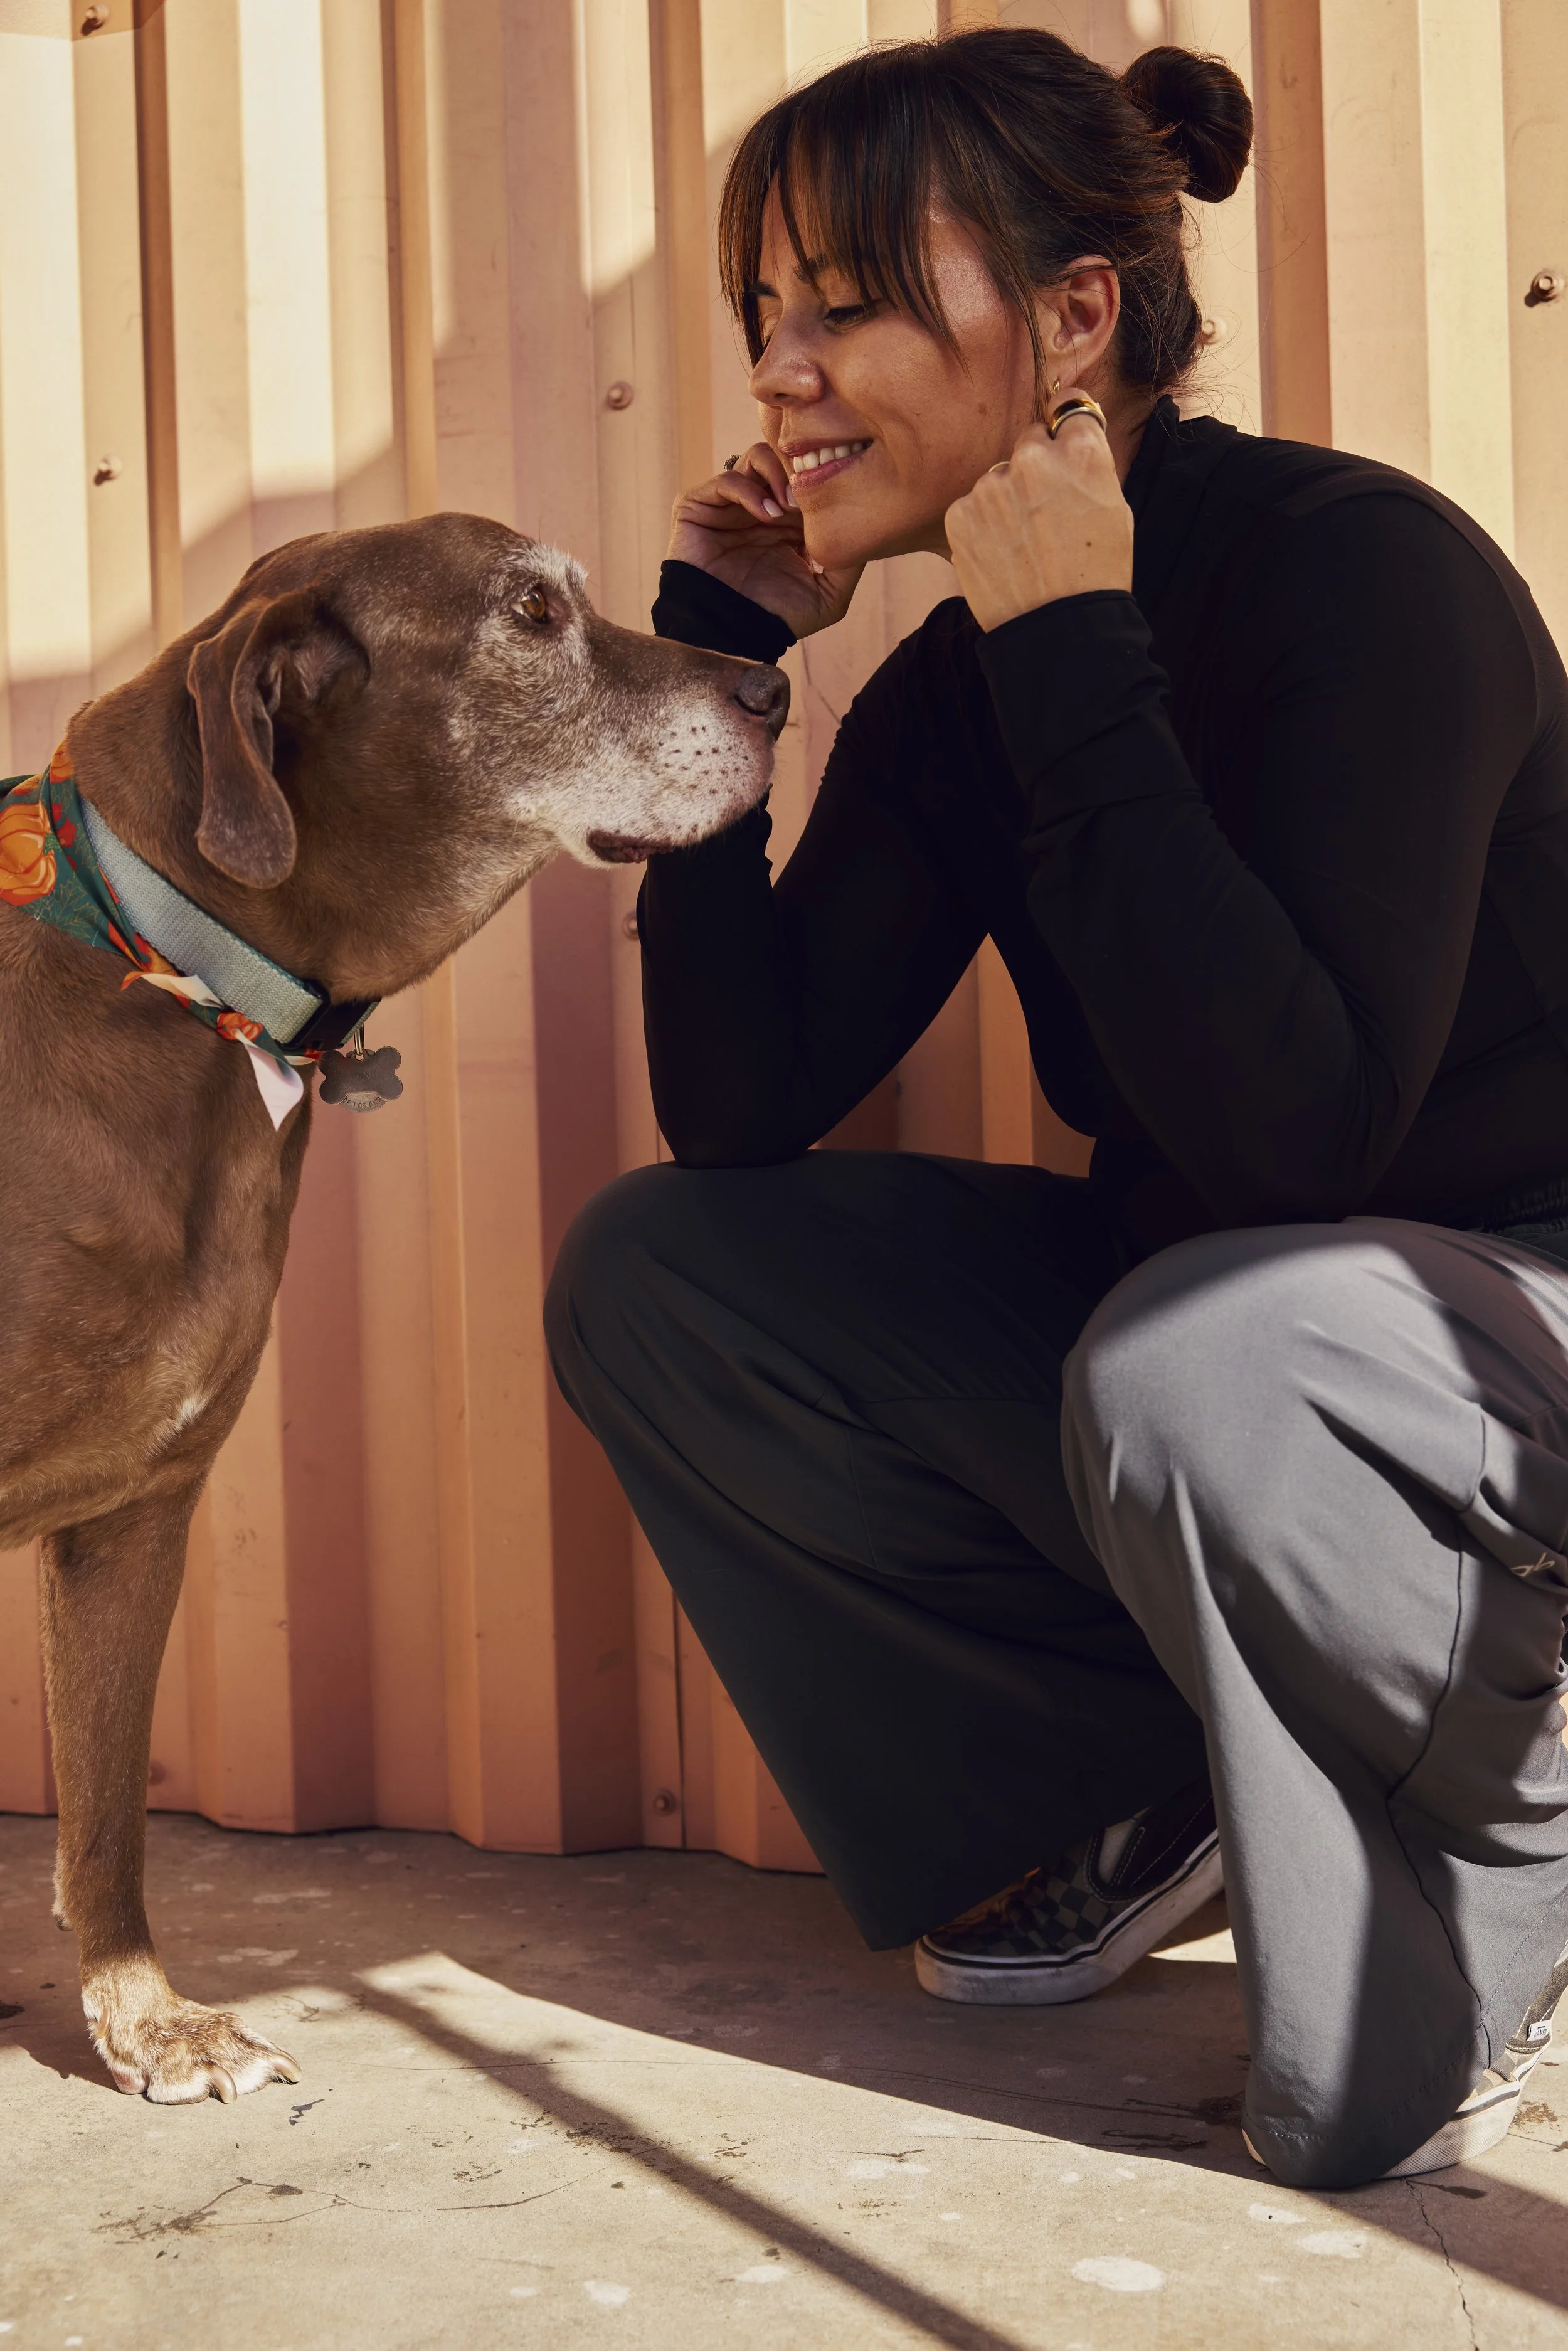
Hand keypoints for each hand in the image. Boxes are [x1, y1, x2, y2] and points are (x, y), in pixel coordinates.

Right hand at [668, 442, 863, 638]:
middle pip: (785, 459)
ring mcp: (730, 505)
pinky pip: (727, 478)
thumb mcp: (828, 596)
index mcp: (788, 522)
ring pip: (757, 456)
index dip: (821, 478)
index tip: (833, 492)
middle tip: (808, 495)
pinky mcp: (700, 506)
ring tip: (786, 507)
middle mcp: (760, 506)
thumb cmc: (777, 618)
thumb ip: (849, 563)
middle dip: (800, 471)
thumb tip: (870, 529)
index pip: (807, 478)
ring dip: (777, 474)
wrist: (728, 632)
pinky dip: (749, 490)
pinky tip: (766, 514)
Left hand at [944, 404, 1131, 632]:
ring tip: (1023, 544)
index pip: (1068, 410)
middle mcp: (1032, 459)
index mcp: (1080, 452)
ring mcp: (991, 486)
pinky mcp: (959, 515)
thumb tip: (1069, 436)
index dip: (1066, 431)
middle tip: (1045, 513)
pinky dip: (982, 527)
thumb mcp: (1114, 508)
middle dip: (1036, 467)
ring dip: (1006, 501)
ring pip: (998, 478)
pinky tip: (1002, 555)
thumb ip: (1088, 465)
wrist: (1059, 631)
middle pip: (1029, 442)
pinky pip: (971, 507)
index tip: (1063, 442)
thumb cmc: (1096, 573)